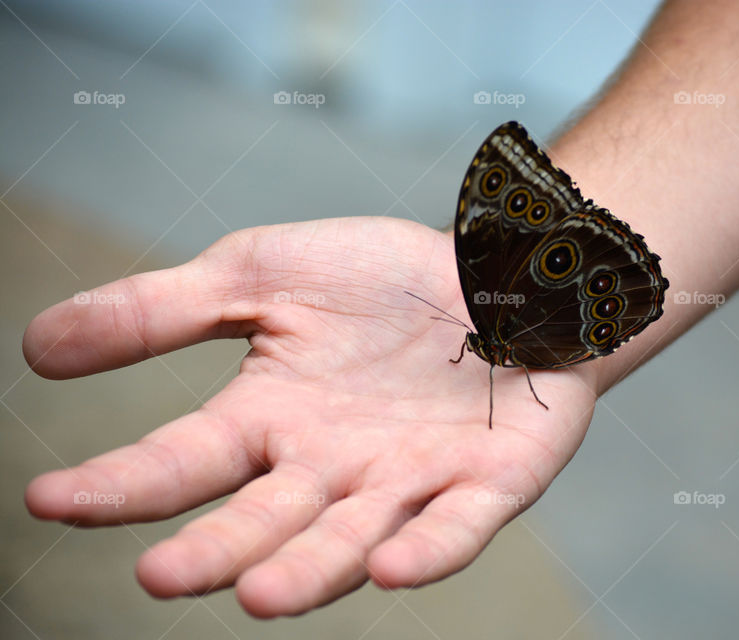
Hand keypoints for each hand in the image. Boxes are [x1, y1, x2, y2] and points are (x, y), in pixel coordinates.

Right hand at [22, 217, 599, 616]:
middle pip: (263, 520)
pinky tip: (391, 566)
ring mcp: (409, 480)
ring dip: (308, 571)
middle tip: (159, 574)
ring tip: (258, 593)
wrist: (494, 269)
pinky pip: (454, 527)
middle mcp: (330, 466)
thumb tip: (35, 347)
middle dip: (214, 551)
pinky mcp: (486, 483)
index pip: (184, 461)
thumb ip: (161, 310)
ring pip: (350, 540)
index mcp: (270, 419)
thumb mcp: (262, 274)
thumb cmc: (381, 280)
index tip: (51, 498)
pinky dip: (426, 550)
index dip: (122, 483)